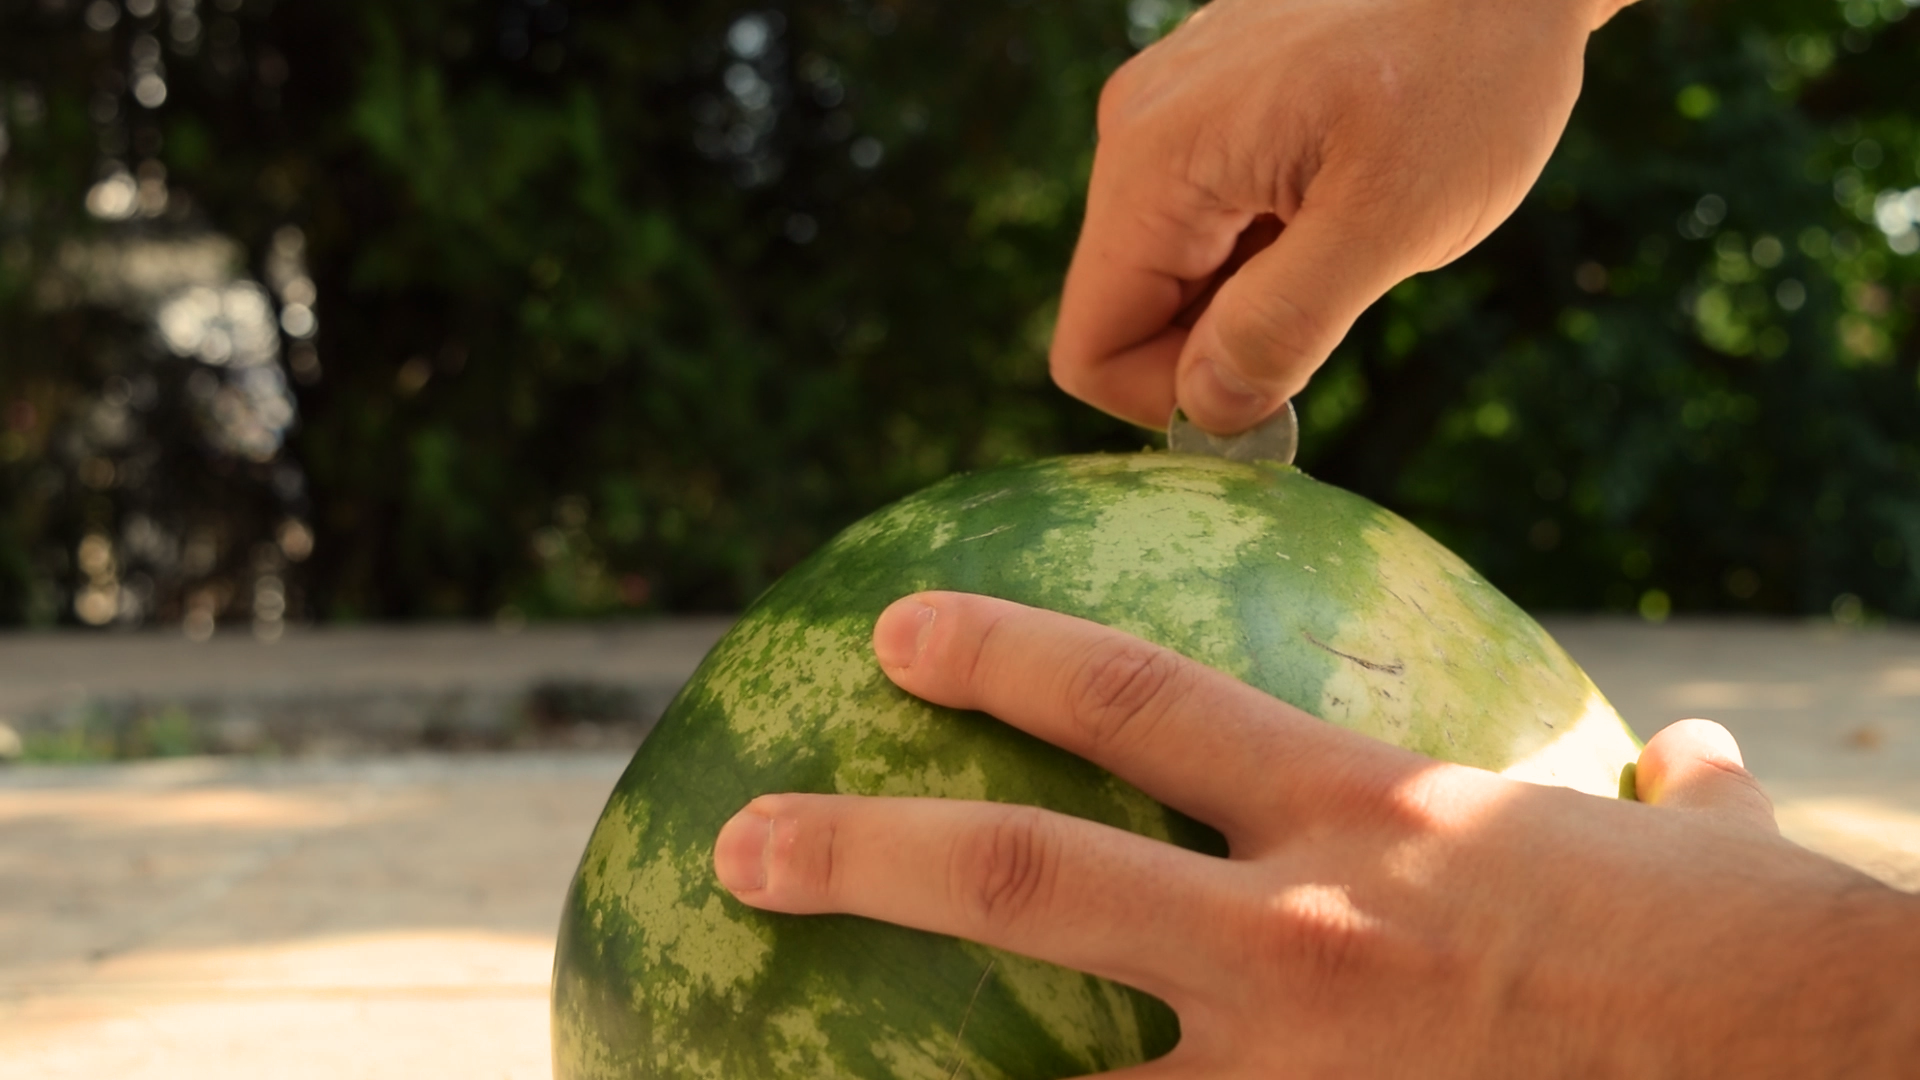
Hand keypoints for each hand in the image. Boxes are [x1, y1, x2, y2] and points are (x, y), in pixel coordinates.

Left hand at [715, 592, 1919, 1074]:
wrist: (1837, 1075)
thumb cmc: (1769, 962)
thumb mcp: (1703, 850)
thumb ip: (1661, 795)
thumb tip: (1689, 770)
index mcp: (1369, 813)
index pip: (1136, 694)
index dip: (1002, 651)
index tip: (898, 628)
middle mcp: (1301, 937)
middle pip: (1028, 873)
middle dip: (864, 852)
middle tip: (742, 843)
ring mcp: (1301, 1078)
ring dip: (908, 1079)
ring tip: (767, 1074)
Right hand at [1051, 0, 1630, 433]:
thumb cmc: (1468, 70)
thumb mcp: (1391, 221)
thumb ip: (1285, 325)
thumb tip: (1204, 410)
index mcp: (1155, 164)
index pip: (1089, 350)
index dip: (1174, 398)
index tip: (1283, 373)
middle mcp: (1136, 134)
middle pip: (1129, 313)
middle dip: (1227, 337)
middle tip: (1339, 288)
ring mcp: (1169, 113)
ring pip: (1173, 271)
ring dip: (1258, 287)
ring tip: (1350, 223)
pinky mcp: (1209, 105)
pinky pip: (1207, 218)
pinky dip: (1271, 239)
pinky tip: (1346, 189)